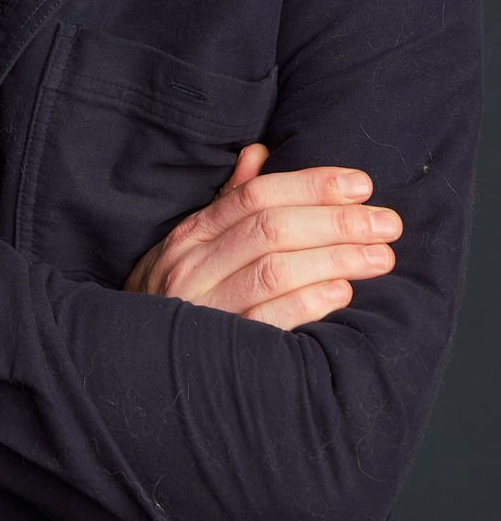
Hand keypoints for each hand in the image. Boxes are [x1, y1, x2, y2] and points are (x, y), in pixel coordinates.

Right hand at [122, 143, 402, 330]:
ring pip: (275, 270)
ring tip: (381, 257)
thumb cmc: (175, 298)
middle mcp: (193, 265)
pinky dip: (310, 302)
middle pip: (272, 229)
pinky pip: (270, 320)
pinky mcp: (218, 352)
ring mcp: (203, 308)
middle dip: (337, 221)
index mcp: (191, 234)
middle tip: (388, 223)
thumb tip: (260, 153)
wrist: (131, 368)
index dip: (311, 185)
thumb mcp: (190, 245)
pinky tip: (343, 292)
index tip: (361, 184)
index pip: (255, 195)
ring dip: (336, 259)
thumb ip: (228, 201)